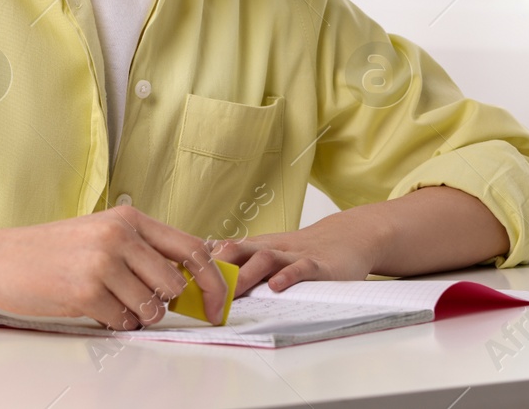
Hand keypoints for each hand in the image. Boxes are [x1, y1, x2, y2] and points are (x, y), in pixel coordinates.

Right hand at [0, 206, 230, 330]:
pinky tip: (94, 307)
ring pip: (152, 307)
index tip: (218, 304)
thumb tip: (191, 278)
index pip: (193, 249)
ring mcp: (103, 263)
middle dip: (165, 302)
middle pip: (175, 284)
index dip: (214, 280)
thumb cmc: (51, 249)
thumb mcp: (102, 233)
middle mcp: (120, 236)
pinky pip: (124, 322)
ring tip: (111, 301)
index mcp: (129, 218)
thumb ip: (144, 249)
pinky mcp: (85, 292)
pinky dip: (115, 322)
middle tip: (141, 301)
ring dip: (137, 315)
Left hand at [211, 210, 383, 293]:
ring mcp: (294, 255)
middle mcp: (271, 249)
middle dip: (217, 270)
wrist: (348, 237)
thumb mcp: (270, 253)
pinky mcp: (318, 266)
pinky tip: (277, 287)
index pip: (222, 251)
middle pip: (237, 251)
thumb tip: (204, 275)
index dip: (201, 265)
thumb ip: (242, 264)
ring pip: (265, 259)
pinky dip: (288, 276)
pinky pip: (301, 269)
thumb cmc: (304, 251)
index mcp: (256, 248)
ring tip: (231, 292)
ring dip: (246, 275)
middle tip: (198, 291)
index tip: (181, 280)